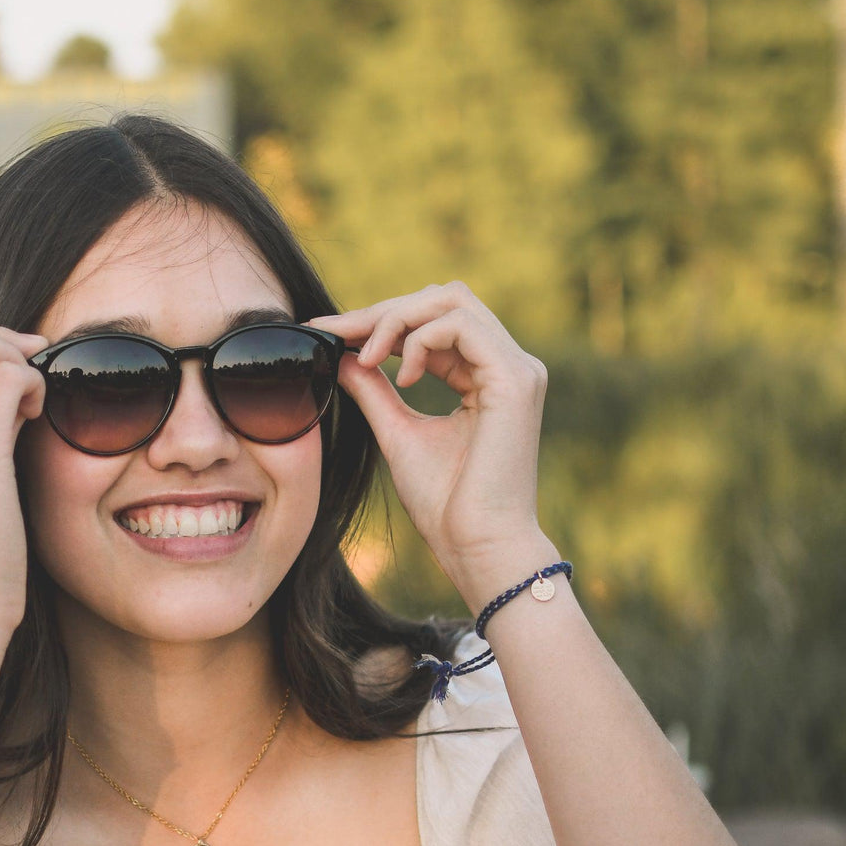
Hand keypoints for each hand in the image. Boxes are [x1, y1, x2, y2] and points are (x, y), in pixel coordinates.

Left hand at [306, 281, 552, 592]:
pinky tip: (400, 377)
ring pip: (452, 301)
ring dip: (396, 321)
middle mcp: (508, 365)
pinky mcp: (516, 380)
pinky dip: (418, 341)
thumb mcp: (397, 434)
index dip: (379, 320)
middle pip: (444, 297)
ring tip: (367, 359)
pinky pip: (460, 326)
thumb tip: (343, 357)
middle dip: (383, 311)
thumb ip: (374, 391)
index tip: (326, 333)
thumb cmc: (445, 505)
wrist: (478, 547)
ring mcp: (518, 369)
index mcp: (486, 377)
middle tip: (335, 333)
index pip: (433, 322)